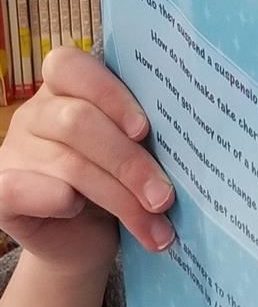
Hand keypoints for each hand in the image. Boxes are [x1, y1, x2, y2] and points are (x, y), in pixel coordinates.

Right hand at [0, 46, 174, 275]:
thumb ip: (145, 132)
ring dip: (119, 198)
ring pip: (68, 164)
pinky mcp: (1, 192)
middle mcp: (35, 114)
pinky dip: (56, 200)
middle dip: (129, 162)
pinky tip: (78, 211)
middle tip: (164, 196)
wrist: (87, 240)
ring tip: (155, 224)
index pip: (72, 66)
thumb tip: (189, 135)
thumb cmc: (119, 182)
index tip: (144, 130)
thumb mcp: (137, 150)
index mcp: (66, 88)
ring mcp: (14, 151)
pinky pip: (19, 189)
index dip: (109, 94)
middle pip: (78, 122)